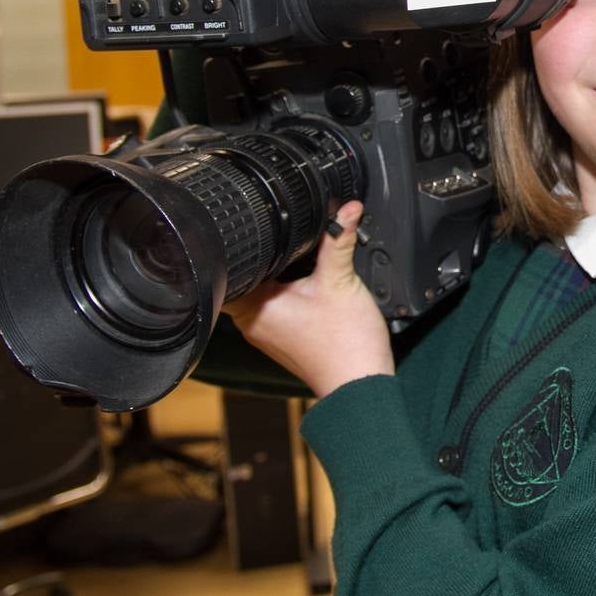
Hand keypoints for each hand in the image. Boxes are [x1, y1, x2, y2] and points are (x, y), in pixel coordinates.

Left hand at [223, 201, 394, 397]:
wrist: (362, 386)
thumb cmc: (346, 345)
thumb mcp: (341, 280)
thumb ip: (339, 239)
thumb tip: (347, 209)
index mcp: (255, 308)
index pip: (233, 265)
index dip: (248, 242)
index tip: (262, 225)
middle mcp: (253, 323)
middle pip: (249, 274)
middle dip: (270, 255)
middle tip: (291, 239)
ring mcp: (267, 332)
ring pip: (263, 289)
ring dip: (280, 273)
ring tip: (303, 260)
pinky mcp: (284, 337)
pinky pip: (276, 304)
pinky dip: (290, 290)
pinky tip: (310, 283)